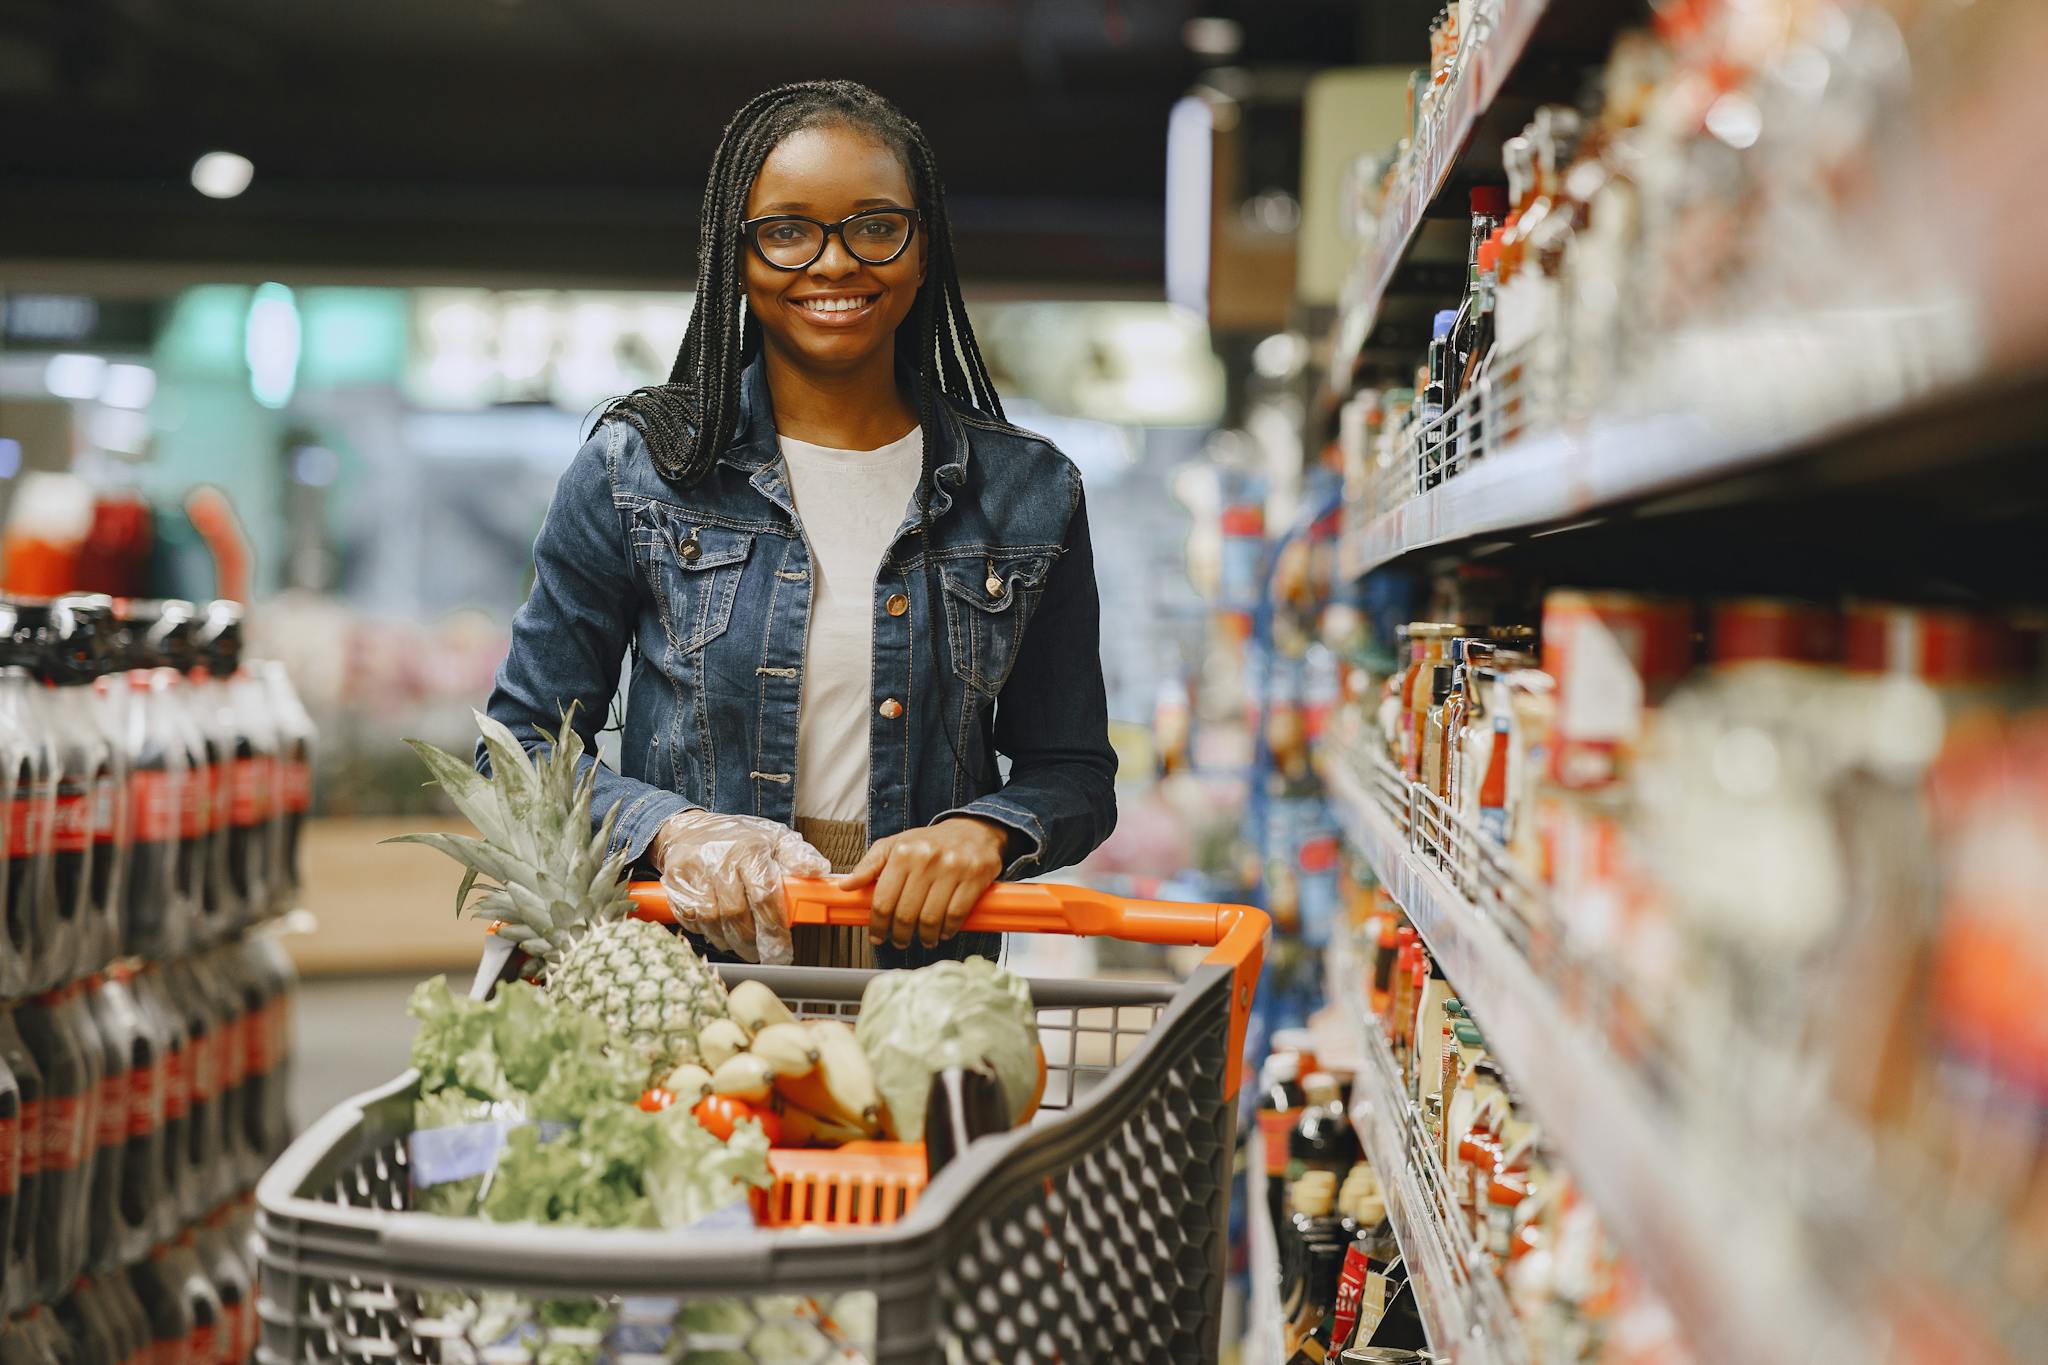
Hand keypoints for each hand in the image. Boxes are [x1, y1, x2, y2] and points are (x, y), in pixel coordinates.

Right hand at [653, 810, 829, 964]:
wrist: (688, 830)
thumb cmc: (738, 838)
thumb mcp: (773, 838)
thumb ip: (798, 855)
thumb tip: (819, 870)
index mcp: (748, 850)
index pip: (764, 895)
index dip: (775, 927)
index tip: (784, 948)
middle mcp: (718, 861)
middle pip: (736, 914)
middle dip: (752, 941)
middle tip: (764, 954)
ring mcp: (693, 874)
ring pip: (712, 921)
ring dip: (729, 941)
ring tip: (743, 945)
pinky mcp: (674, 886)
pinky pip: (691, 919)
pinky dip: (706, 932)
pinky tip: (719, 931)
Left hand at [838, 817, 1008, 950]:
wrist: (974, 829)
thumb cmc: (931, 842)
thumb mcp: (895, 846)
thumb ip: (868, 866)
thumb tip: (845, 886)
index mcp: (903, 852)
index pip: (883, 899)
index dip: (877, 924)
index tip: (877, 935)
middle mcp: (926, 859)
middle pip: (906, 913)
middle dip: (900, 935)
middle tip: (900, 940)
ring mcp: (953, 868)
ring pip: (931, 918)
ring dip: (924, 937)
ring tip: (923, 939)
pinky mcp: (975, 877)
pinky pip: (956, 914)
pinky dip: (947, 930)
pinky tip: (943, 932)